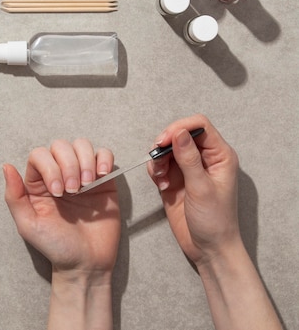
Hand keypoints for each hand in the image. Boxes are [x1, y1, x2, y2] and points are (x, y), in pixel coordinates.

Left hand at [3, 138, 119, 280]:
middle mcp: (59, 174)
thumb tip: (6, 166)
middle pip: (61, 146)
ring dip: (85, 161)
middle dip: (69, 165)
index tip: (58, 192)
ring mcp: (81, 175)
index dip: (50, 167)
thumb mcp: (28, 225)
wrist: (86, 263)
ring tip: (88, 184)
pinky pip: (104, 155)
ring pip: (82, 145)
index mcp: (37, 183)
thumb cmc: (55, 246)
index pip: (40, 155)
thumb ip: (14, 196)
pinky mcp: (103, 181)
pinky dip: (103, 159)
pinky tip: (102, 176)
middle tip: (73, 191)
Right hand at [147, 114, 240, 266]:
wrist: (208, 248)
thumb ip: (189, 159)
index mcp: (220, 156)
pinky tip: (161, 184)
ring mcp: (188, 169)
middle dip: (165, 143)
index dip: (181, 128)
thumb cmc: (215, 221)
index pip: (200, 126)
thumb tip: (179, 133)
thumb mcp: (201, 188)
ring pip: (167, 149)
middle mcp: (204, 159)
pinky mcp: (175, 179)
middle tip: (156, 155)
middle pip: (180, 134)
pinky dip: (156, 170)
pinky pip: (160, 165)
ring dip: (158, 159)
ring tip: (160, 176)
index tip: (165, 139)